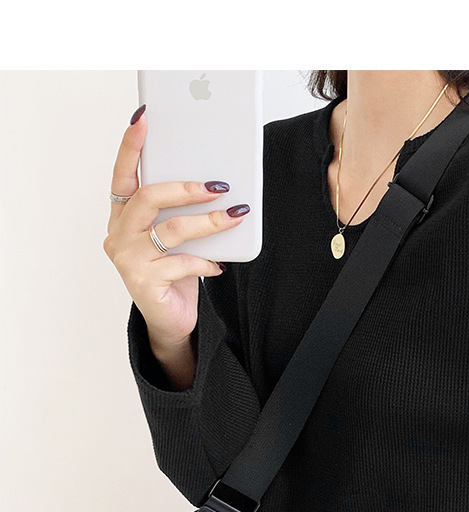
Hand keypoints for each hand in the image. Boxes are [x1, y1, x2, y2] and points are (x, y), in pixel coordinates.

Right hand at [103, 104, 250, 344]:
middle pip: (148, 198)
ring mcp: (128, 259)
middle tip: (218, 185)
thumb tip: (214, 183)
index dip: (132, 146)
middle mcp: (118, 235)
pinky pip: (182, 263)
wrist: (170, 320)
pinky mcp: (145, 282)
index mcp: (122, 217)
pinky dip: (205, 261)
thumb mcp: (176, 238)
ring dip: (207, 221)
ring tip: (233, 216)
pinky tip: (219, 263)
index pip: (123, 175)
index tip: (144, 118)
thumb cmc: (173, 272)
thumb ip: (181, 213)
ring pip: (171, 229)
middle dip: (185, 188)